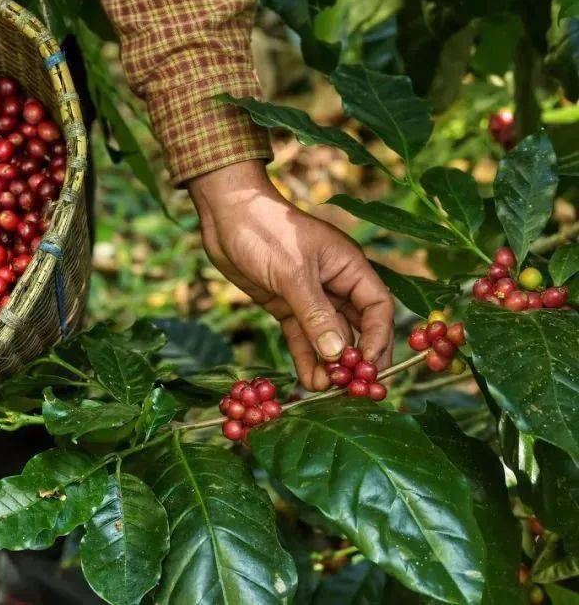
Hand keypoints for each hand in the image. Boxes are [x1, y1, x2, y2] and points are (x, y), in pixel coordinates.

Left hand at [189, 161, 393, 390]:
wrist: (226, 215)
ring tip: (325, 391)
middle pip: (357, 327)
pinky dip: (305, 358)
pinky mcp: (285, 305)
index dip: (378, 339)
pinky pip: (302, 337)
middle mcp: (335, 284)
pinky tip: (308, 381)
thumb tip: (339, 354)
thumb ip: (316, 314)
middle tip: (353, 389)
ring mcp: (310, 296)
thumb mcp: (293, 272)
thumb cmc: (266, 230)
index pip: (377, 308)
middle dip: (355, 358)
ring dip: (328, 364)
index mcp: (349, 267)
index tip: (369, 368)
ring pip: (328, 337)